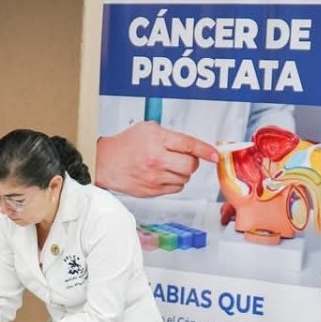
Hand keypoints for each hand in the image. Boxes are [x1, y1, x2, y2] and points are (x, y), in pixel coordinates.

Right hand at [96, 122, 218, 197]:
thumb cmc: (125, 145)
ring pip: (185, 178)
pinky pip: (176, 188)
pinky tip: (162, 175)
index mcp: (156, 140)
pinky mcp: (153, 191)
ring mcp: (155, 178)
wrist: (105, 163)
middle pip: (191, 165)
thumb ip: (171, 136)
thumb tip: (193, 147)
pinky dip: (174, 182)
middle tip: (182, 158)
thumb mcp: (148, 130)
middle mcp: (156, 159)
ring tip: (167, 165)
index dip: (205, 150)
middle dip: (191, 162)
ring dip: (182, 172)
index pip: (189, 145)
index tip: (215, 155)